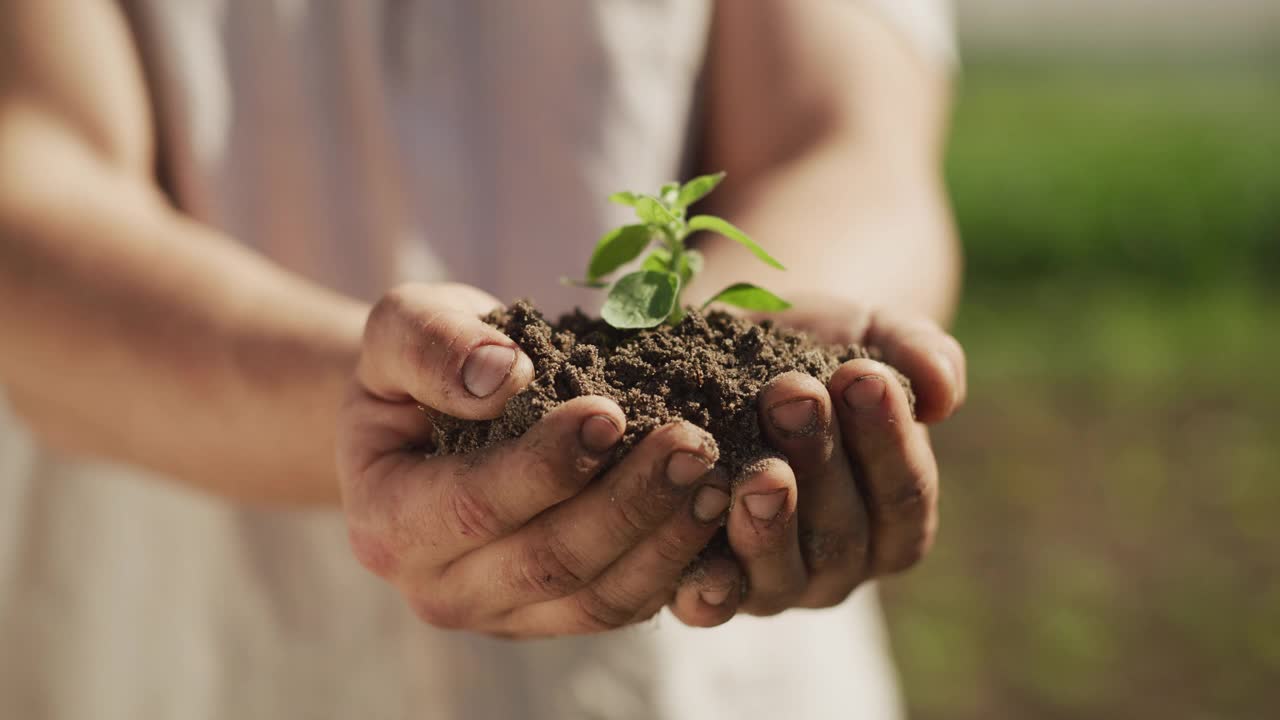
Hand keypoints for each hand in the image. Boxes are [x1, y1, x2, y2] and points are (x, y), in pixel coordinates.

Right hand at [336, 283, 735, 637]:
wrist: (440, 413)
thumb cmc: (422, 364)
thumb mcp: (402, 326)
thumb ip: (430, 344)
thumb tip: (498, 378)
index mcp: (388, 523)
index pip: (473, 507)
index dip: (546, 465)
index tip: (611, 412)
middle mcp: (440, 588)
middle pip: (547, 564)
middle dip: (628, 504)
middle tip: (692, 443)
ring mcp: (504, 614)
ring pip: (597, 600)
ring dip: (667, 540)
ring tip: (719, 474)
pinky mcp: (558, 615)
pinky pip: (625, 607)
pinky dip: (680, 568)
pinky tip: (721, 513)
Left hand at [673, 295, 965, 616]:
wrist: (734, 351)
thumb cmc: (821, 349)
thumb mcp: (873, 336)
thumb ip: (920, 355)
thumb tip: (944, 394)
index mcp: (895, 523)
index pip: (904, 494)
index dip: (887, 437)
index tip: (862, 373)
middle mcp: (838, 567)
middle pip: (839, 535)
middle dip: (817, 461)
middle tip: (791, 394)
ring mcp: (772, 585)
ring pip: (778, 572)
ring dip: (765, 520)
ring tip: (756, 465)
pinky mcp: (705, 591)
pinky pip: (708, 601)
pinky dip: (703, 579)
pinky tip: (694, 532)